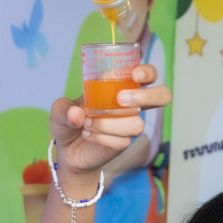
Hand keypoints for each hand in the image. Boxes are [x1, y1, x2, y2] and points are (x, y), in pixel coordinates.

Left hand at [48, 66, 170, 178]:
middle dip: (147, 95)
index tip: (134, 75)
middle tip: (121, 99)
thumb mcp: (59, 109)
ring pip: (136, 124)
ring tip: (87, 123)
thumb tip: (76, 113)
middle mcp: (131, 104)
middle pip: (162, 96)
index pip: (147, 74)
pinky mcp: (124, 142)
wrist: (67, 149)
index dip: (147, 72)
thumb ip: (64, 108)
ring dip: (108, 123)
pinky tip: (88, 135)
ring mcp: (129, 124)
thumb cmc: (69, 120)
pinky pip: (121, 141)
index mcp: (120, 86)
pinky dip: (101, 137)